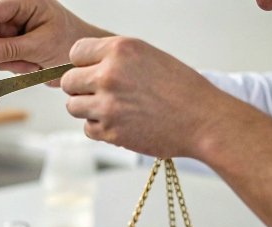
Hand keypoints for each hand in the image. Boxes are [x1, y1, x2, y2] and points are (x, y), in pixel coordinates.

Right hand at [0, 0, 110, 77]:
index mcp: (23, 0)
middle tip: (14, 60)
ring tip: (29, 62)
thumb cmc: (69, 43)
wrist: (82, 57)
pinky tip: (27, 63)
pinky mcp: (10, 38)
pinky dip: (9, 63)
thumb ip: (9, 50)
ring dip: (5, 59)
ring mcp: (11, 23)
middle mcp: (13, 8)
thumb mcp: (40, 47)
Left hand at [61, 37, 232, 158]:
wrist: (202, 120)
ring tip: (111, 109)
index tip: (93, 71)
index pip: (76, 52)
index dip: (83, 63)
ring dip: (87, 109)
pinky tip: (120, 123)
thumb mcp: (148, 57)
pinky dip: (99, 128)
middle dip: (81, 88)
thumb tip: (84, 67)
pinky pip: (88, 128)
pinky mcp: (110, 131)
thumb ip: (115, 58)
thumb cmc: (181, 89)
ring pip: (73, 106)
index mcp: (120, 50)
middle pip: (68, 81)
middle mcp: (109, 75)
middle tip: (101, 94)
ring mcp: (107, 105)